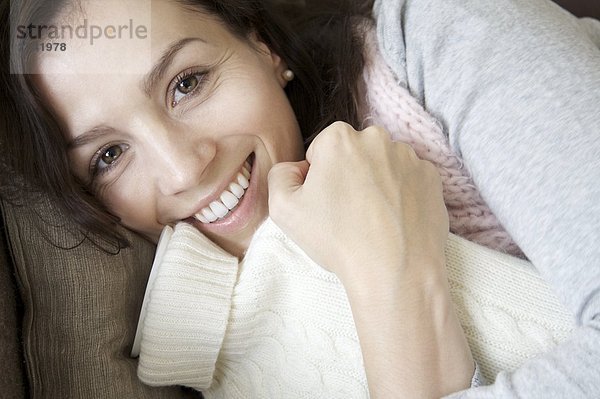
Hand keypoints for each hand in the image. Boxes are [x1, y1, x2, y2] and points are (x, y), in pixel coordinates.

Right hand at [268, 122, 472, 397]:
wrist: (396, 272)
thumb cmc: (338, 239)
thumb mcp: (283, 209)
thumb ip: (279, 175)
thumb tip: (296, 168)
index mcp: (339, 138)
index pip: (320, 150)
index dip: (317, 178)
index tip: (324, 203)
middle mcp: (378, 138)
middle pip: (353, 153)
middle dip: (348, 175)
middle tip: (347, 213)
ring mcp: (409, 157)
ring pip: (383, 165)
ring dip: (376, 184)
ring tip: (373, 221)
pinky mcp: (432, 177)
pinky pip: (408, 180)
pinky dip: (401, 195)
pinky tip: (394, 221)